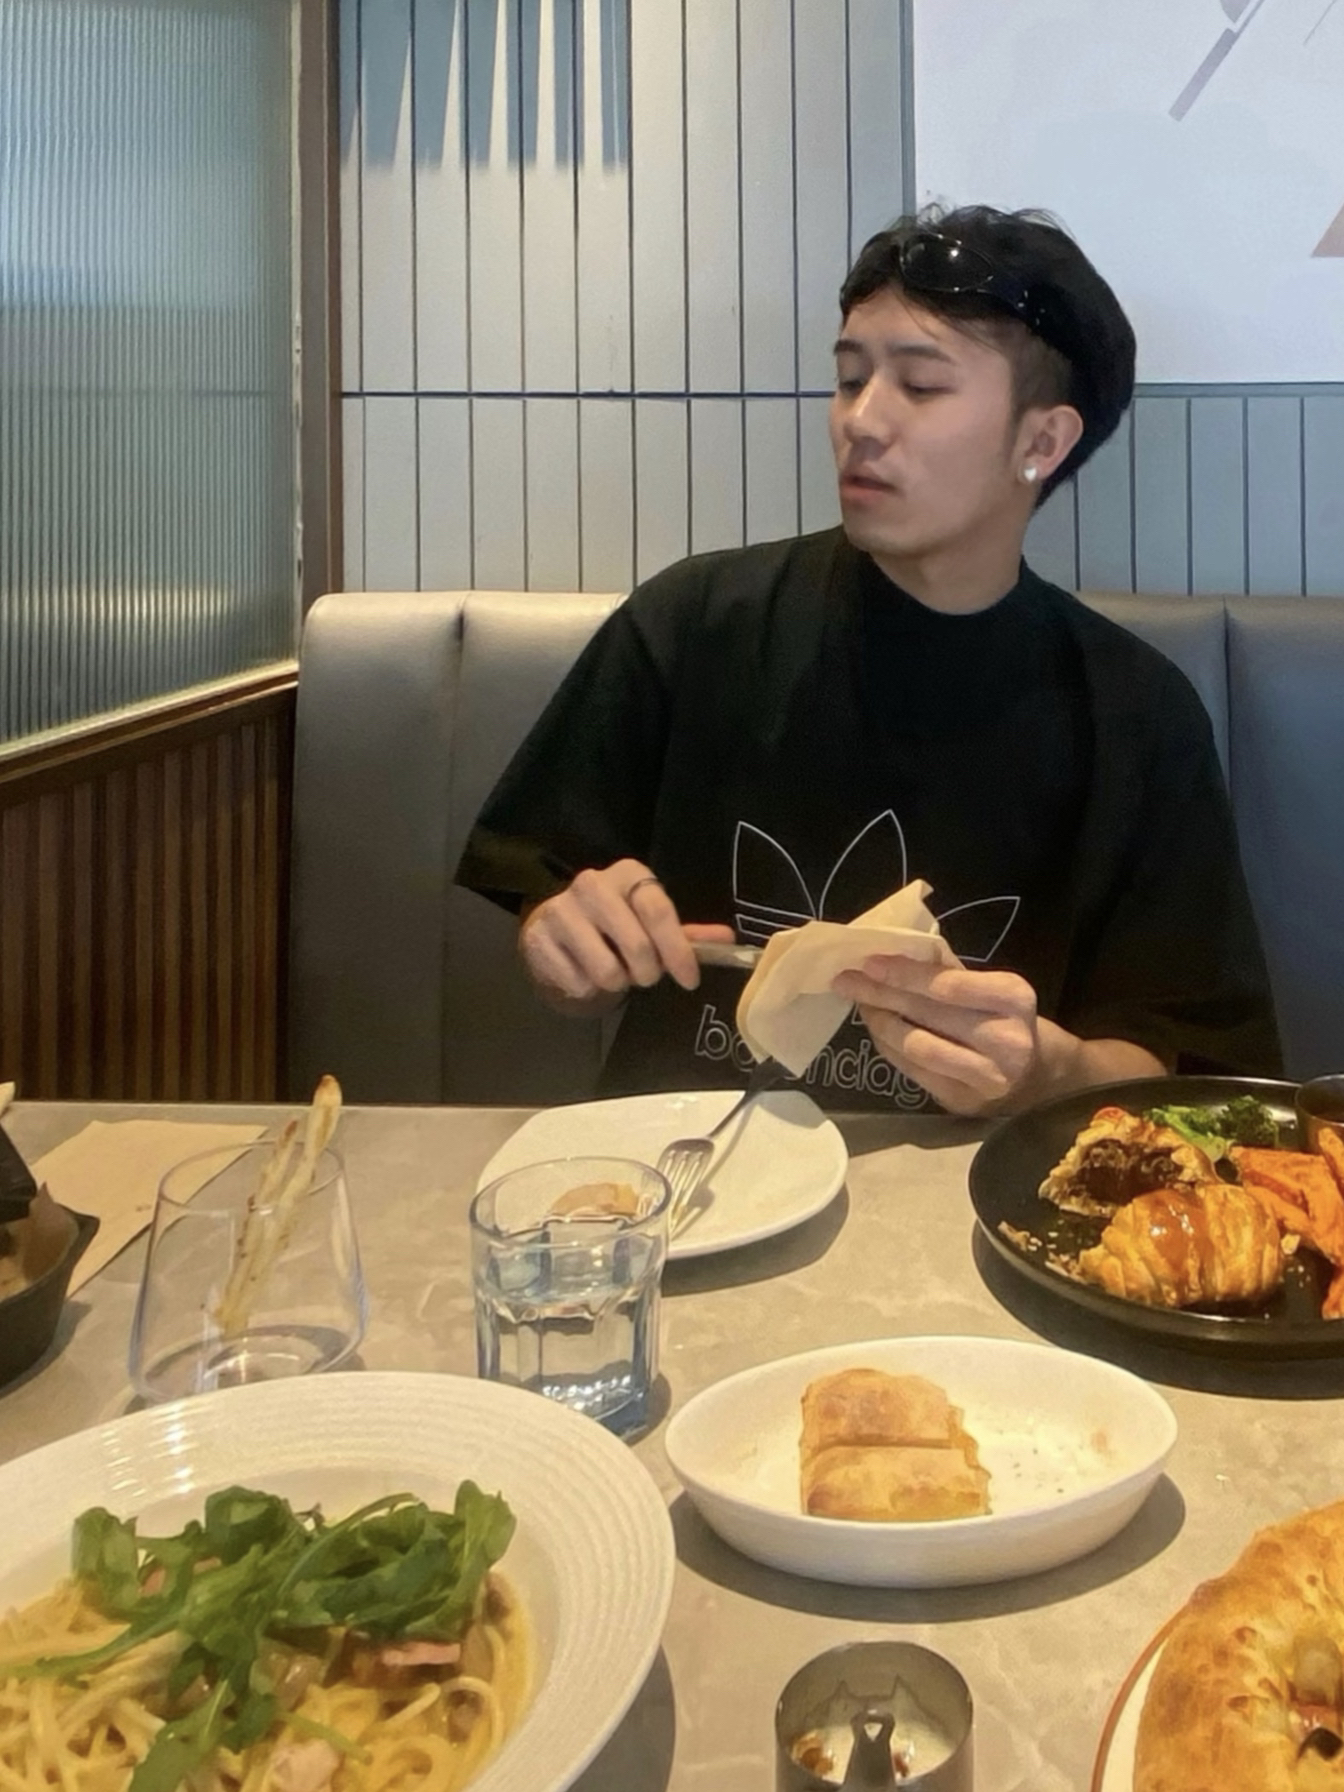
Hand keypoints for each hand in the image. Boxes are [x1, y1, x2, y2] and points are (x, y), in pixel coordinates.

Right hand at [520, 859, 734, 1009]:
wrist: (554, 927)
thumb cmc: (614, 923)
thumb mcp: (649, 920)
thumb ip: (686, 933)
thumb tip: (728, 941)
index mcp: (628, 874)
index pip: (659, 912)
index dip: (678, 951)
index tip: (689, 979)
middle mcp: (592, 884)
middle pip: (637, 947)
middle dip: (648, 973)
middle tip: (644, 974)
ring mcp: (561, 909)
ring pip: (608, 971)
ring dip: (617, 982)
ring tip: (613, 970)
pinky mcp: (539, 938)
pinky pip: (579, 982)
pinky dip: (588, 987)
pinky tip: (585, 970)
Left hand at [832, 955, 1044, 1116]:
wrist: (1045, 1080)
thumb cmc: (1013, 1022)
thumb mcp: (997, 990)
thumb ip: (951, 974)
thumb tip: (894, 955)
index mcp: (1014, 999)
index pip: (948, 985)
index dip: (905, 974)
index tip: (870, 962)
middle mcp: (1004, 1040)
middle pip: (927, 1014)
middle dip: (880, 994)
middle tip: (846, 980)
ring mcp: (984, 1077)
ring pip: (915, 1046)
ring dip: (880, 1022)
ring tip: (861, 1004)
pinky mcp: (962, 1101)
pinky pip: (912, 1070)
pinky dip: (889, 1047)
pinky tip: (878, 1030)